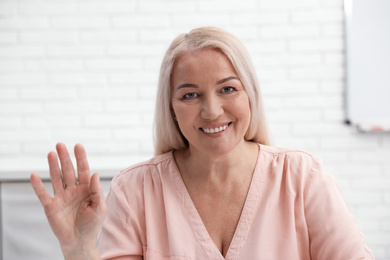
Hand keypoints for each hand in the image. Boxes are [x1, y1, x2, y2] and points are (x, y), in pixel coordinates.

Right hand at [30, 143, 106, 257]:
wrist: (80, 241)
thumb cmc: (92, 224)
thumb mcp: (100, 207)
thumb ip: (97, 191)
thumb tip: (94, 173)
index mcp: (86, 189)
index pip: (83, 170)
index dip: (81, 158)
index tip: (78, 145)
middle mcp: (73, 190)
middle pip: (68, 171)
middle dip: (65, 158)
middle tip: (60, 145)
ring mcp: (61, 197)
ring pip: (56, 178)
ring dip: (53, 167)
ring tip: (51, 154)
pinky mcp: (51, 206)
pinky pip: (43, 194)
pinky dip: (38, 186)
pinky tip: (34, 175)